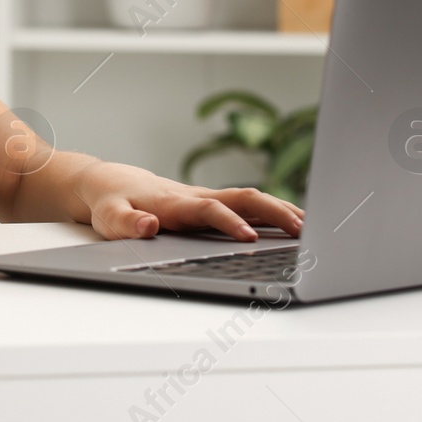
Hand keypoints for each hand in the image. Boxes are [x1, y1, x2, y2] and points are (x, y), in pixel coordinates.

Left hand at [73, 160, 304, 241]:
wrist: (109, 182)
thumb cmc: (110, 201)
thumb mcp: (108, 215)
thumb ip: (125, 222)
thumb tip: (147, 225)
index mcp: (175, 202)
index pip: (209, 209)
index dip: (229, 222)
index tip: (250, 240)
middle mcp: (196, 196)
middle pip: (243, 198)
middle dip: (273, 212)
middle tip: (303, 231)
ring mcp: (206, 198)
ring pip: (251, 199)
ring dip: (281, 211)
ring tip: (313, 229)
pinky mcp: (210, 203)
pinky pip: (247, 204)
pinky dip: (273, 212)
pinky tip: (295, 224)